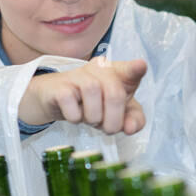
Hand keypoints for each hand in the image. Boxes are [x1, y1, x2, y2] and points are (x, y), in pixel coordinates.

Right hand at [19, 58, 147, 134]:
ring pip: (93, 92)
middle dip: (113, 119)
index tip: (140, 66)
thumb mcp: (117, 112)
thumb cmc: (92, 103)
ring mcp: (78, 75)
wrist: (55, 99)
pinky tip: (74, 115)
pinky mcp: (60, 85)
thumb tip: (130, 129)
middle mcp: (99, 70)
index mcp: (117, 73)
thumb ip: (133, 120)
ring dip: (94, 117)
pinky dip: (75, 116)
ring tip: (90, 119)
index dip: (135, 69)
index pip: (129, 70)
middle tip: (106, 128)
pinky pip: (69, 100)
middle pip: (114, 93)